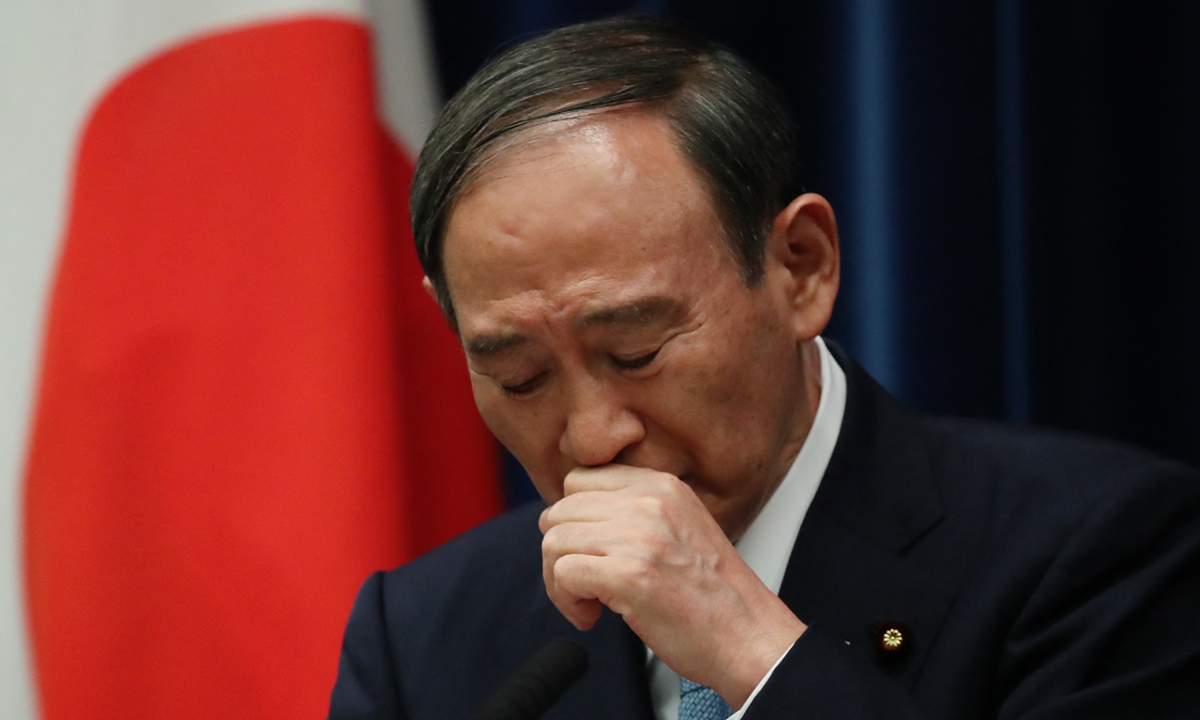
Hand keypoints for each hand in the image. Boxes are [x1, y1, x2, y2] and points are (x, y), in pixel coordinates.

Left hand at [539, 465, 805, 708]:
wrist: (750, 637)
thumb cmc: (715, 596)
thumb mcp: (682, 526)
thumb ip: (636, 512)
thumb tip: (577, 518)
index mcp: (662, 486)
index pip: (580, 481)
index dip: (574, 521)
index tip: (588, 550)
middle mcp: (649, 502)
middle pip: (560, 511)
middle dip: (561, 553)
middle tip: (584, 584)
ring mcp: (639, 536)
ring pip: (555, 542)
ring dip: (560, 582)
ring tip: (590, 603)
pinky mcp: (629, 575)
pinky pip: (563, 574)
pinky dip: (566, 601)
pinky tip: (592, 616)